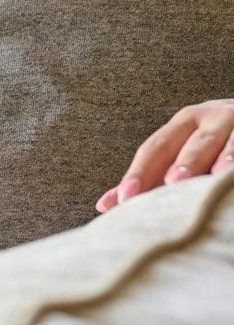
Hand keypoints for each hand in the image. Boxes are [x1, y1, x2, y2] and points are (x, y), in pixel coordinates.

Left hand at [96, 99, 233, 212]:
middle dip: (184, 163)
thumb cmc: (209, 144)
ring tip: (216, 175)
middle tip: (172, 183)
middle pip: (192, 142)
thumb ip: (147, 180)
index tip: (126, 197)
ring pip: (226, 142)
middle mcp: (209, 119)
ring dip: (222, 158)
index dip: (141, 171)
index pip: (156, 148)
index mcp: (183, 124)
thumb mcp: (179, 153)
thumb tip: (104, 206)